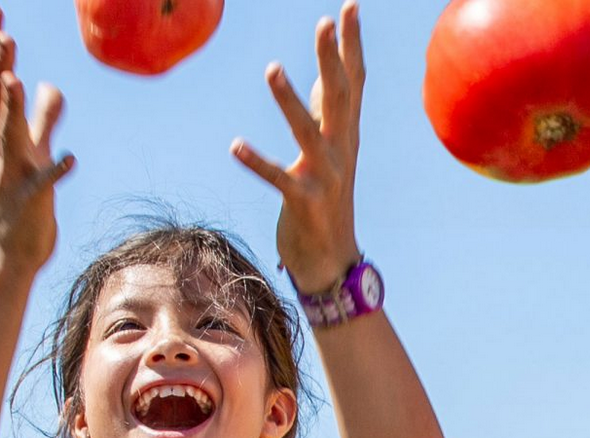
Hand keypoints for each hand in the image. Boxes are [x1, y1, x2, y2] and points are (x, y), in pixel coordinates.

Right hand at [0, 4, 74, 270]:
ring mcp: (14, 175)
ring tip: (16, 77)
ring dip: (13, 106)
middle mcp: (2, 149)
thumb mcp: (33, 153)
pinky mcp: (31, 202)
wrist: (11, 254)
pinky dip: (55, 170)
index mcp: (2, 134)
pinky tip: (70, 158)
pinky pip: (42, 183)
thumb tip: (49, 84)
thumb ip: (43, 118)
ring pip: (9, 135)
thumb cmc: (22, 201)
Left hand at [232, 1, 363, 293]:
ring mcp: (324, 178)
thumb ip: (328, 113)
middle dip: (331, 60)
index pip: (353, 82)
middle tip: (323, 22)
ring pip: (308, 133)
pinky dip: (257, 162)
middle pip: (339, 98)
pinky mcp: (302, 203)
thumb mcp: (332, 153)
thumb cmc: (326, 201)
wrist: (331, 260)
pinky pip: (278, 179)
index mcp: (346, 137)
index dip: (351, 45)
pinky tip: (235, 145)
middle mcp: (341, 152)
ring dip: (289, 101)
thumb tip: (326, 74)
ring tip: (271, 68)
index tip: (348, 7)